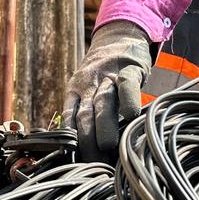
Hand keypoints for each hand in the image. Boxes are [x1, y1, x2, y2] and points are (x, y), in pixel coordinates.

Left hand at [62, 21, 151, 161]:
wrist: (120, 34)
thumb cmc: (105, 72)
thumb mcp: (88, 87)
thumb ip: (84, 112)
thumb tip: (82, 151)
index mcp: (75, 91)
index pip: (68, 119)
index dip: (69, 142)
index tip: (72, 164)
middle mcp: (88, 84)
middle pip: (84, 115)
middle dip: (86, 141)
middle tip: (92, 164)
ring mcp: (108, 76)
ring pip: (103, 102)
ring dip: (103, 125)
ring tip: (106, 146)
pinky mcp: (129, 69)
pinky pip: (127, 85)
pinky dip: (128, 99)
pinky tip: (130, 115)